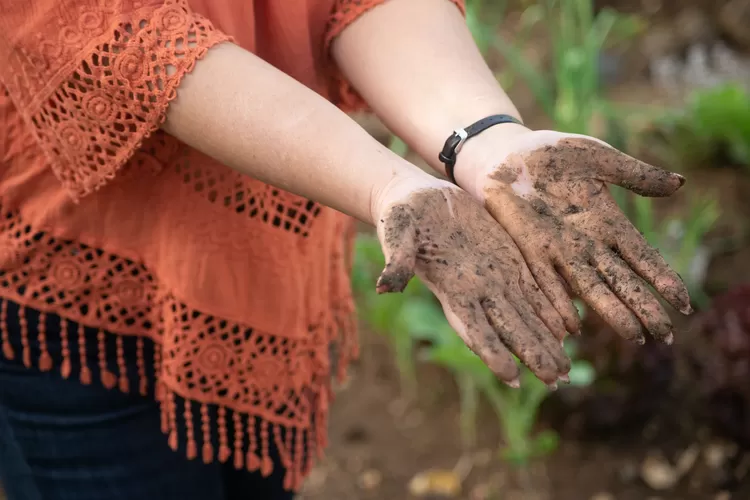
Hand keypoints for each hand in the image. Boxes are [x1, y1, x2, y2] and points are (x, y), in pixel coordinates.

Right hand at [373, 174, 571, 385]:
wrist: (419, 199)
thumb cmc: (402, 215)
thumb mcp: (396, 232)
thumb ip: (397, 260)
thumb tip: (385, 286)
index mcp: (451, 287)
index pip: (474, 329)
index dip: (493, 354)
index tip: (513, 377)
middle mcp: (476, 291)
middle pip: (509, 330)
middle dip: (532, 356)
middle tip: (557, 382)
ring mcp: (494, 277)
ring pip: (526, 316)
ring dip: (545, 343)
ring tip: (566, 370)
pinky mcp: (508, 259)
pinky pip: (534, 288)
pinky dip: (551, 310)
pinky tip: (569, 330)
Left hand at [459, 127, 690, 344]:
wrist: (504, 154)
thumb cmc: (551, 155)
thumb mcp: (598, 159)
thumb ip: (636, 175)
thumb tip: (680, 184)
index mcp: (607, 223)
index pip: (643, 257)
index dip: (664, 280)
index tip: (686, 305)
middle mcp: (586, 243)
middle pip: (622, 281)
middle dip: (645, 307)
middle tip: (667, 337)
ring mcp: (558, 249)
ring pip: (590, 287)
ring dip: (611, 312)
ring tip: (633, 335)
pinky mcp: (529, 248)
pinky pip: (544, 280)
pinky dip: (557, 301)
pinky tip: (572, 325)